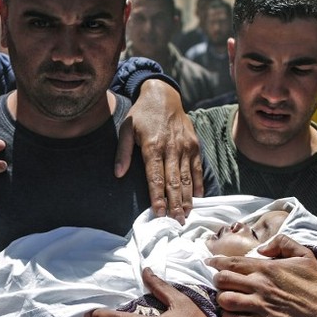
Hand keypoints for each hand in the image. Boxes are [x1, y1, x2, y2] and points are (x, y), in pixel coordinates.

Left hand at [115, 78, 202, 223]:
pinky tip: (197, 197)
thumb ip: (122, 152)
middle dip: (175, 203)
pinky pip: (197, 168)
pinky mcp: (194, 145)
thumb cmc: (141, 114)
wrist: (163, 95)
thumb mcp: (126, 128)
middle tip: (175, 222)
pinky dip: (198, 183)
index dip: (157, 196)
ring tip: (186, 215)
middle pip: (173, 181)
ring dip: (187, 198)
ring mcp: (185, 146)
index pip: (155, 177)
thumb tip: (118, 174)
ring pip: (187, 177)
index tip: (159, 213)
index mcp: (152, 145)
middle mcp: (171, 148)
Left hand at [210, 235, 316, 316]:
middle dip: (218, 281)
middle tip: (222, 284)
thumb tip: (261, 250)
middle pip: (223, 281)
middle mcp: (261, 286)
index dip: (216, 262)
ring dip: (221, 301)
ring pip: (225, 301)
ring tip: (226, 301)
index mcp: (268, 268)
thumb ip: (282, 243)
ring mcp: (263, 307)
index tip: (210, 262)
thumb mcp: (305, 254)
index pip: (232, 263)